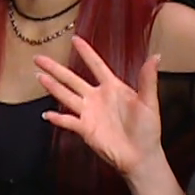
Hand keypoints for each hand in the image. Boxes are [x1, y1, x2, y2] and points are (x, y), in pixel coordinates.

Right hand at [34, 36, 165, 178]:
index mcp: (112, 88)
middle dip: (55, 68)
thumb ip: (148, 80)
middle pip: (71, 79)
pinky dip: (58, 118)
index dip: (86, 52)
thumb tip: (155, 57)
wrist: (141, 155)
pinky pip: (68, 121)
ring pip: (66, 96)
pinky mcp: (85, 129)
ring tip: (39, 76)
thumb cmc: (147, 129)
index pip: (96, 65)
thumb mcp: (149, 103)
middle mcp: (96, 97)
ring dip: (53, 87)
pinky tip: (47, 114)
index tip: (74, 39)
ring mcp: (89, 113)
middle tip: (39, 58)